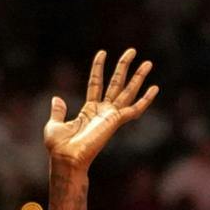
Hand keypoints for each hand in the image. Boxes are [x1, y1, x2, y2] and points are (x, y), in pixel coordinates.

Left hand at [44, 48, 158, 171]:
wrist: (66, 158)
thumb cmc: (59, 147)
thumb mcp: (54, 125)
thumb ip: (58, 111)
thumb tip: (56, 98)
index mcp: (89, 111)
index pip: (96, 83)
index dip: (98, 68)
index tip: (102, 53)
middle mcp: (103, 112)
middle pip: (116, 83)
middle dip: (124, 67)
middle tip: (132, 51)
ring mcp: (111, 116)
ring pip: (128, 92)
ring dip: (138, 77)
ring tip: (148, 62)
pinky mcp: (116, 121)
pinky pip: (135, 109)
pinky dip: (145, 99)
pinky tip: (154, 88)